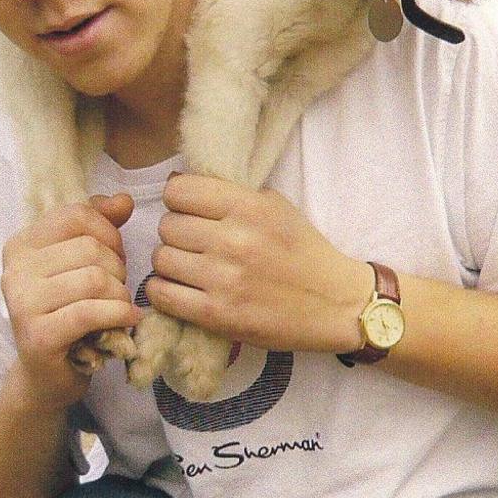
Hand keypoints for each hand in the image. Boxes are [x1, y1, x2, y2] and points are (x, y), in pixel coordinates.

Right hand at [0, 193, 139, 411]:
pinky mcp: (38, 335)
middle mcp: (14, 269)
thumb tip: (123, 200)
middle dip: (118, 271)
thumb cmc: (68, 316)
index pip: (78, 215)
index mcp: (21, 244)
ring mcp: (22, 302)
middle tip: (115, 293)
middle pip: (91, 248)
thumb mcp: (81, 265)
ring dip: (120, 297)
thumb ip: (100, 226)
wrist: (46, 377)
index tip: (112, 259)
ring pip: (96, 279)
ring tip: (117, 310)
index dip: (109, 235)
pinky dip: (119, 315)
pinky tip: (127, 322)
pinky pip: (92, 311)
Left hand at [147, 173, 369, 355]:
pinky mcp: (217, 315)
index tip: (188, 210)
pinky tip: (178, 288)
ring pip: (161, 259)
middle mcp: (234, 240)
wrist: (336, 306)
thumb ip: (232, 194)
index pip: (179, 191)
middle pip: (167, 226)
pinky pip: (161, 295)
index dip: (178, 200)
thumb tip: (178, 182)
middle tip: (192, 243)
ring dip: (170, 262)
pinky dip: (162, 291)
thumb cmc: (305, 254)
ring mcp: (223, 279)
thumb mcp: (277, 208)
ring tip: (188, 267)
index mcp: (250, 207)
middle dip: (176, 233)